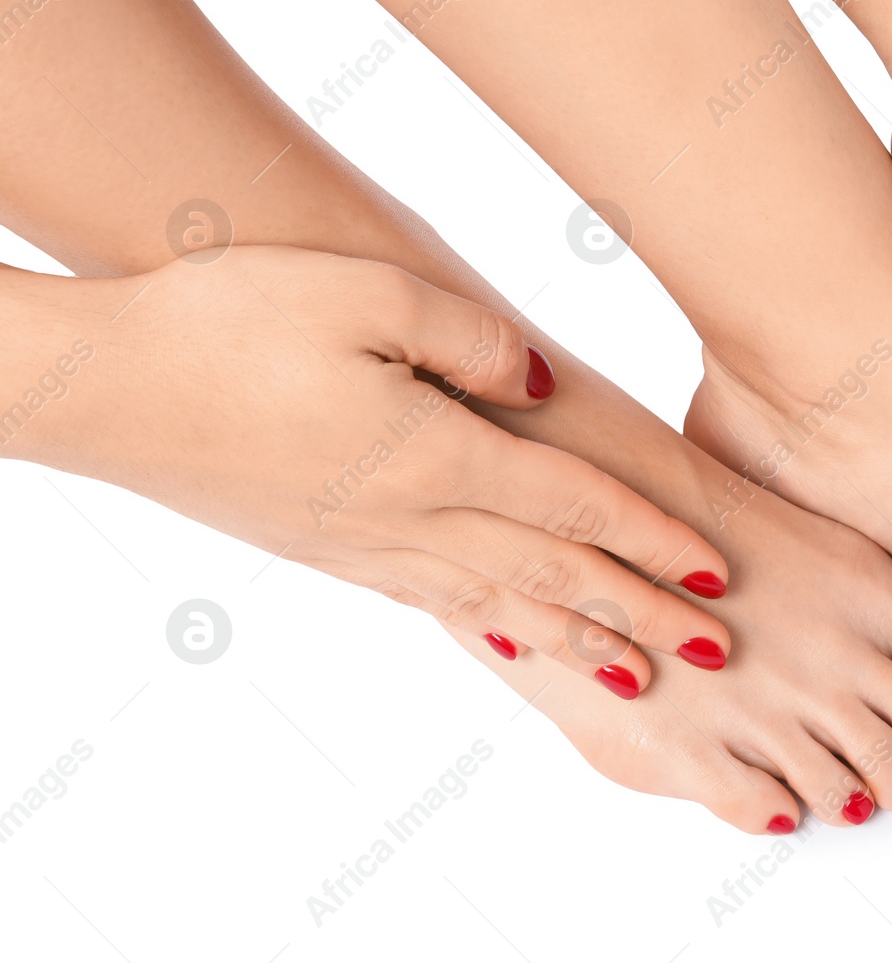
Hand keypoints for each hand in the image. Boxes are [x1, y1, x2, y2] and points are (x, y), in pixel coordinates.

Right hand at [0, 247, 731, 691]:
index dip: (652, 542)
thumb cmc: (231, 319)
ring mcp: (366, 545)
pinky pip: (437, 602)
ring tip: (637, 671)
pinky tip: (520, 637)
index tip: (716, 572)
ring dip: (581, 638)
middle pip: (556, 575)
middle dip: (643, 612)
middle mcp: (410, 518)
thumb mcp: (366, 292)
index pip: (575, 509)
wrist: (104, 389)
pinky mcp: (326, 551)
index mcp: (434, 455)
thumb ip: (471, 339)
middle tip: (716, 649)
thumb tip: (539, 382)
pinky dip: (498, 626)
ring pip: (503, 603)